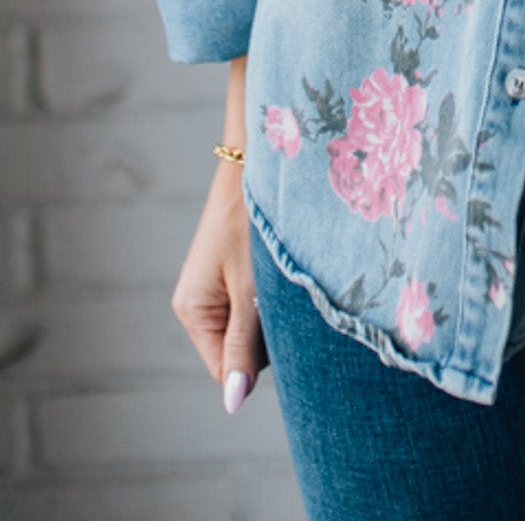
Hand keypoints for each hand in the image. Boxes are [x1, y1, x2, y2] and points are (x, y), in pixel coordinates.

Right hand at [171, 158, 268, 412]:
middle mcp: (197, 304)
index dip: (256, 361)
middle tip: (285, 300)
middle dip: (267, 337)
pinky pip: (253, 304)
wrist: (257, 165)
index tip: (283, 331)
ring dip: (272, 315)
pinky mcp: (230, 273)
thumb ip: (242, 346)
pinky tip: (281, 274)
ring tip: (283, 280)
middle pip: (238, 351)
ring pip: (250, 328)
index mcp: (193, 312)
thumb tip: (231, 403)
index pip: (224, 369)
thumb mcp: (251, 291)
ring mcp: (213, 288)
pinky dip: (271, 297)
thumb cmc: (252, 224)